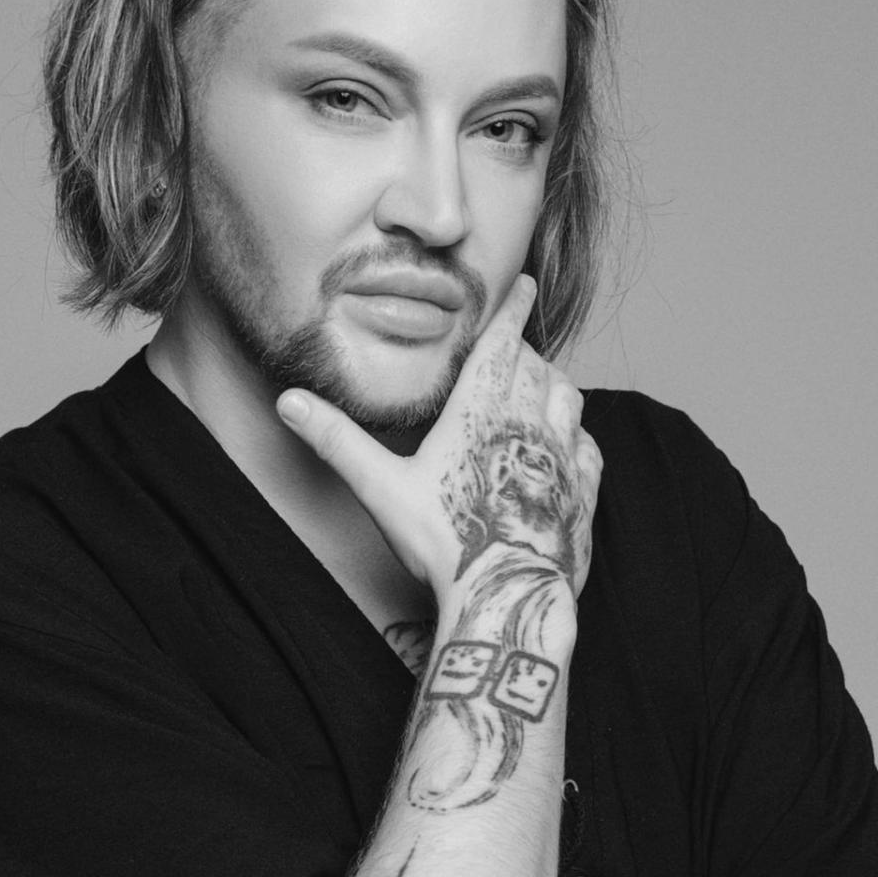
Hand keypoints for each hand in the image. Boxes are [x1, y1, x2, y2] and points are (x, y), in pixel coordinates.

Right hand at [277, 274, 600, 602]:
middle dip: (524, 349)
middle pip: (536, 365)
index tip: (524, 283)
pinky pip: (588, 444)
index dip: (511, 308)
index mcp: (480, 410)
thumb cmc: (445, 541)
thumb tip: (289, 402)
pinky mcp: (583, 489)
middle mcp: (528, 421)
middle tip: (512, 347)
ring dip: (553, 383)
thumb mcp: (381, 488)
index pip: (502, 342)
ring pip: (569, 396)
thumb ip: (336, 441)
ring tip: (538, 384)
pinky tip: (567, 441)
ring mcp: (563, 455)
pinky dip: (577, 431)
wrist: (506, 593)